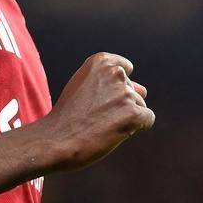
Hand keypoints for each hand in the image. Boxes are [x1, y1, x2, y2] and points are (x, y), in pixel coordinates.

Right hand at [37, 52, 154, 172]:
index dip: (113, 89)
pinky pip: (147, 119)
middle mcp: (115, 73)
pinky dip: (135, 128)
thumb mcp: (83, 88)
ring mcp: (125, 93)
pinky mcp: (133, 113)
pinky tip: (114, 132)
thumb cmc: (67, 117)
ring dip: (126, 118)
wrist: (55, 141)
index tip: (97, 99)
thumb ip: (111, 84)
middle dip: (120, 105)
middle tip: (94, 116)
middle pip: (133, 90)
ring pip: (140, 106)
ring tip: (100, 125)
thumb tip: (144, 89)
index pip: (125, 68)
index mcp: (101, 61)